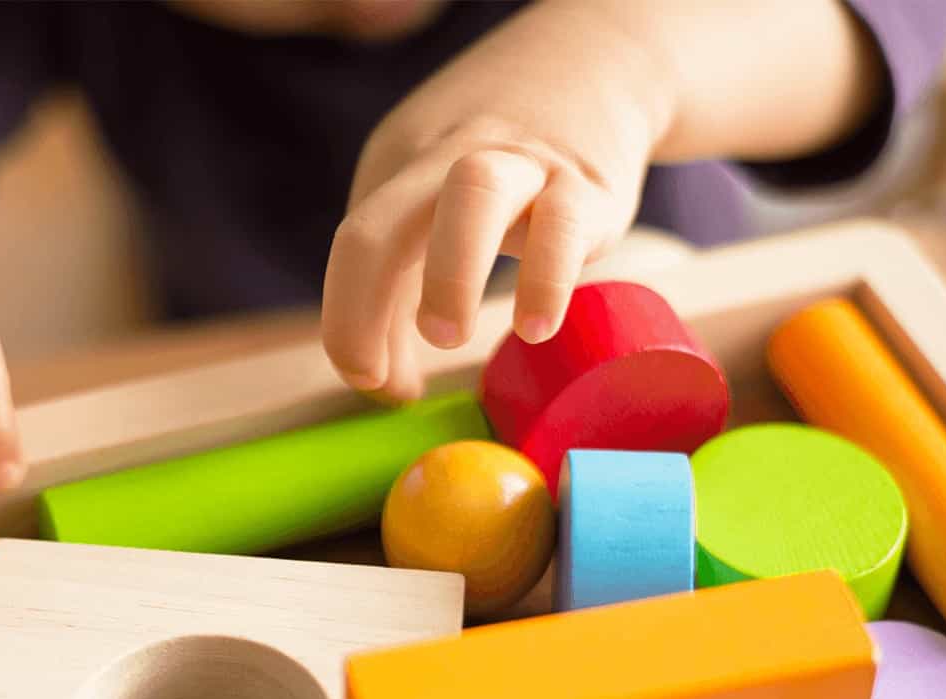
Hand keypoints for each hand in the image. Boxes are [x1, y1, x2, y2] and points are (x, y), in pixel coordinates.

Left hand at [322, 0, 881, 400]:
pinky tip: (535, 327)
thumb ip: (402, 296)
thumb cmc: (501, 165)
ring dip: (450, 274)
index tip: (369, 381)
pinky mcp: (585, 183)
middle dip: (368, 303)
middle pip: (383, 221)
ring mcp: (518, 163)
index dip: (348, 325)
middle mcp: (447, 157)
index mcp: (398, 167)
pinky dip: (544, 281)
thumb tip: (387, 388)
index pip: (354, 246)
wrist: (597, 64)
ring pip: (472, 196)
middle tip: (381, 376)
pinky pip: (562, 224)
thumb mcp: (433, 208)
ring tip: (448, 339)